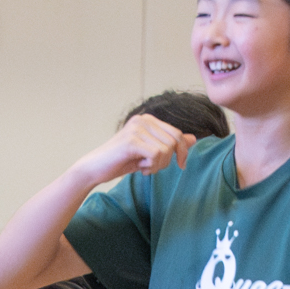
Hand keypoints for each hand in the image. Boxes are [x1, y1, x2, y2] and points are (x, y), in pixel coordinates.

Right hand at [73, 116, 194, 187]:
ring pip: (166, 150)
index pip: (177, 134)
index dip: (182, 152)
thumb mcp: (150, 153)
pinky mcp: (131, 140)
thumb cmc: (121, 161)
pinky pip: (156, 155)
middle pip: (174, 142)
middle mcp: (143, 119)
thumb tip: (194, 139)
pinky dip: (151, 166)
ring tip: (144, 167)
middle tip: (152, 167)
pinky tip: (139, 168)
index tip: (181, 165)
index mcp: (148, 120)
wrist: (95, 168)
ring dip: (158, 165)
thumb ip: (170, 144)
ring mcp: (137, 128)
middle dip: (168, 161)